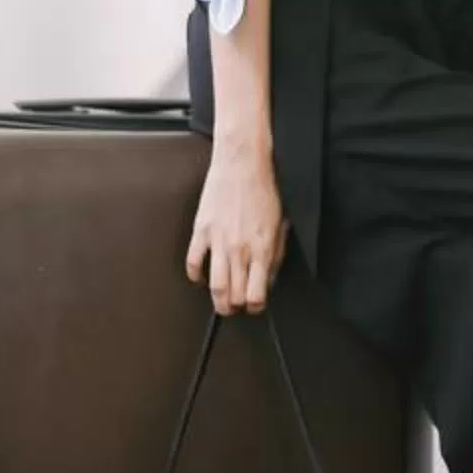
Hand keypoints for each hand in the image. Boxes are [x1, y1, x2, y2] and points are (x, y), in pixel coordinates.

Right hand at [186, 140, 288, 313]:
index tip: (255, 304)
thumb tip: (268, 276)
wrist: (243, 164)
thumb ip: (275, 253)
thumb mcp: (280, 224)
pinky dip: (195, 275)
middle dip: (236, 307)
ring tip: (220, 302)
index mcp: (262, 248)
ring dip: (217, 300)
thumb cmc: (263, 189)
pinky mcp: (201, 231)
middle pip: (235, 295)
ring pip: (215, 286)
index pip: (257, 294)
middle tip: (236, 306)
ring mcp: (219, 242)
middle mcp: (240, 249)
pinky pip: (193, 262)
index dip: (256, 306)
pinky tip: (200, 277)